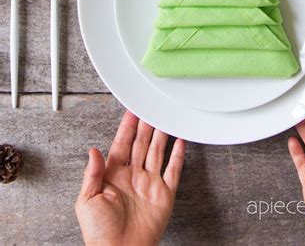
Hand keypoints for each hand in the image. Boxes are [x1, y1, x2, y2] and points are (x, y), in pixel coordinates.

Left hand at [75, 111, 185, 245]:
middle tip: (151, 108)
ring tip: (165, 119)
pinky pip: (173, 170)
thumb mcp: (87, 201)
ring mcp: (150, 184)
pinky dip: (178, 156)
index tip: (131, 111)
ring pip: (157, 152)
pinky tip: (180, 142)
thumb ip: (92, 174)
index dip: (127, 127)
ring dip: (161, 135)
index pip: (122, 144)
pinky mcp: (164, 194)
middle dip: (145, 126)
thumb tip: (93, 150)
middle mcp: (133, 177)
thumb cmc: (100, 234)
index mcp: (114, 176)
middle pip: (141, 144)